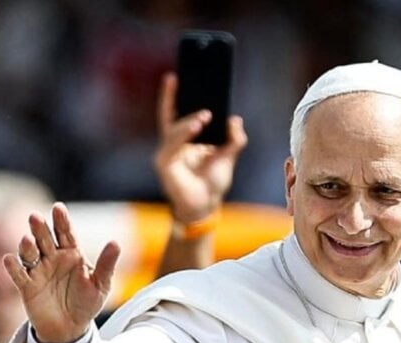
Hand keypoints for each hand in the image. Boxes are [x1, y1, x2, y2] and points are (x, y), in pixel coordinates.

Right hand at [3, 203, 120, 342]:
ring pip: (30, 254)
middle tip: (35, 217)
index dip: (61, 220)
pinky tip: (9, 260)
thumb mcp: (101, 284)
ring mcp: (38, 271)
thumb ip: (106, 264)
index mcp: (71, 253)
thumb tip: (116, 243)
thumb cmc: (87, 302)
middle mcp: (52, 258)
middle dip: (40, 228)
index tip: (58, 208)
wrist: (71, 328)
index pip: (65, 233)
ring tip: (27, 240)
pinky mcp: (27, 287)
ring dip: (27, 246)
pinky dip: (13, 268)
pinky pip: (19, 275)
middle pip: (44, 239)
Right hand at [153, 72, 247, 224]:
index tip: (174, 76)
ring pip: (174, 131)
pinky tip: (196, 127)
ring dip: (189, 122)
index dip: (171, 95)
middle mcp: (171, 145)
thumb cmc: (212, 182)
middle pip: (170, 117)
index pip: (173, 112)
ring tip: (204, 116)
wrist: (206, 207)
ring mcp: (166, 155)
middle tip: (195, 92)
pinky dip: (184, 135)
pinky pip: (172, 146)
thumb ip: (234, 139)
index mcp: (182, 140)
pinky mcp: (165, 165)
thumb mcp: (228, 156)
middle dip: (178, 101)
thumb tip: (235, 119)